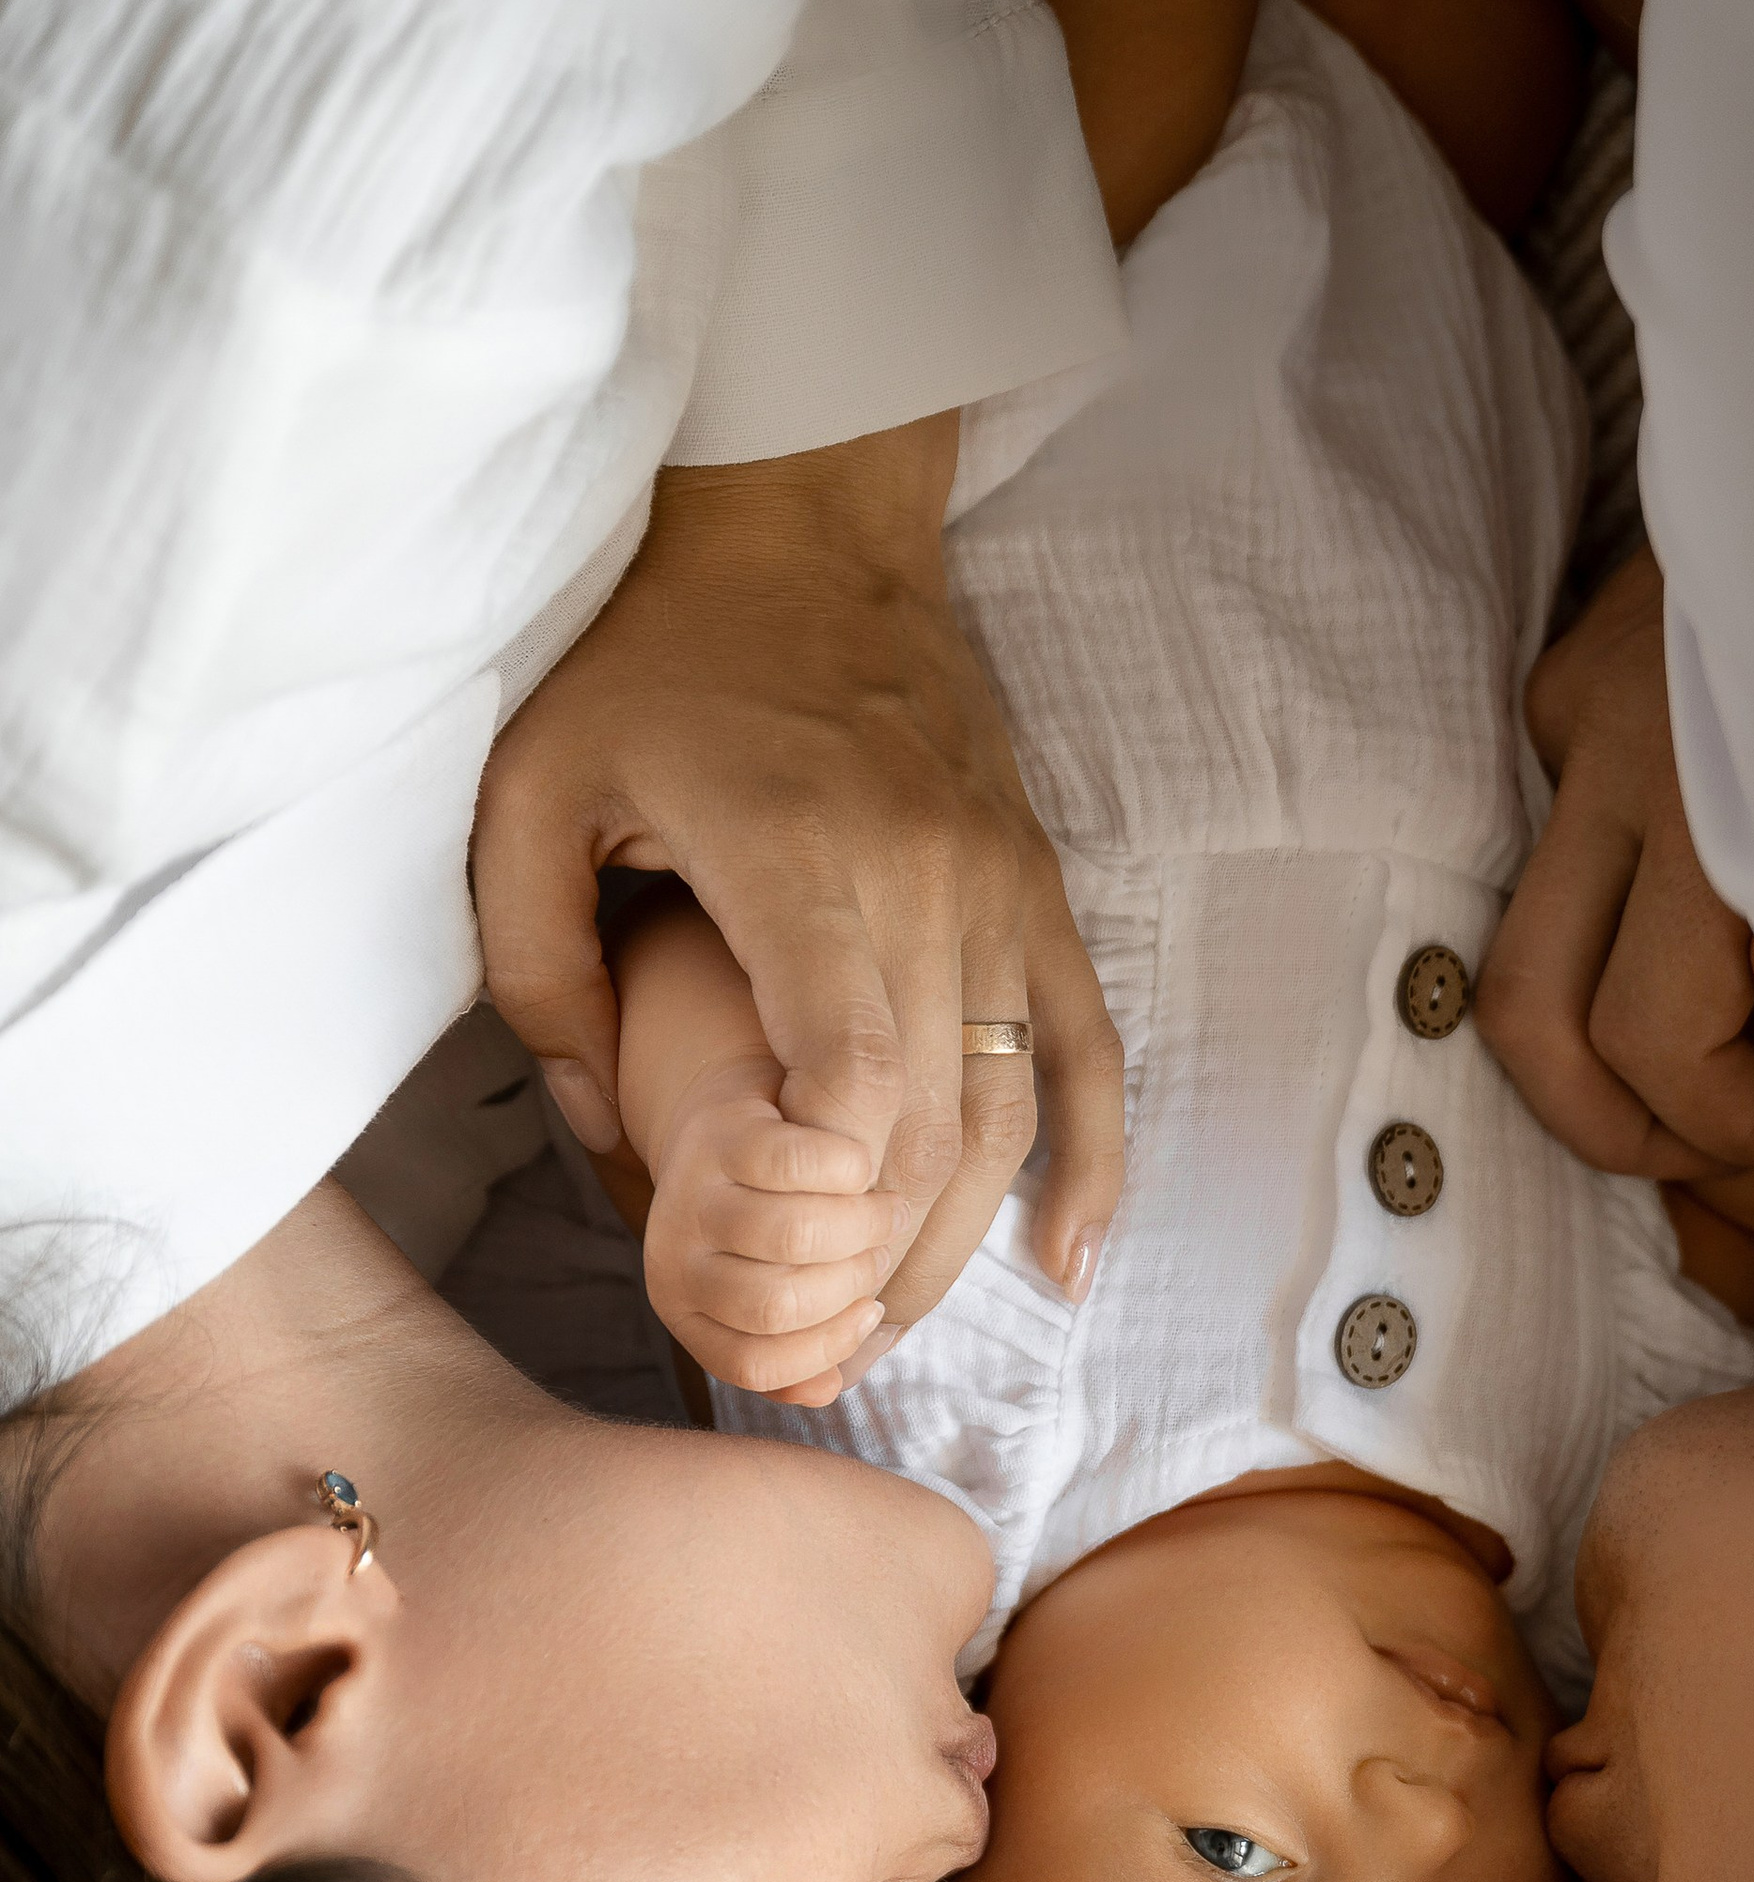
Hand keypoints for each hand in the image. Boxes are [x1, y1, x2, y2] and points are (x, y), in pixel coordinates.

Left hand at [473, 419, 1125, 1358]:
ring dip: (957, 1242)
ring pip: (1013, 1109)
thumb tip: (596, 1128)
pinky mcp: (1036, 886)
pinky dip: (1090, 1163)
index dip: (821, 1196)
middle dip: (872, 1262)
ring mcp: (1002, 885)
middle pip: (937, 1124)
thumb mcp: (535, 792)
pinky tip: (1068, 1263)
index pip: (855, 1076)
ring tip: (887, 1330)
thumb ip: (541, 965)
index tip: (757, 1254)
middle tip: (800, 1353)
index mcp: (805, 858)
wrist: (808, 528)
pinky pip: (1086, 1047)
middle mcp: (931, 880)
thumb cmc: (656, 661)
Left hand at [643, 1052, 908, 1407]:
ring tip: (887, 1212)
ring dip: (861, 1227)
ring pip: (791, 1238)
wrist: (733, 1117)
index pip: (755, 1365)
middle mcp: (673, 1260)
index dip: (828, 1347)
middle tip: (883, 1252)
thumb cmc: (770, 1213)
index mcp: (685, 1312)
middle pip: (775, 1306)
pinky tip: (864, 1167)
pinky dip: (847, 1170)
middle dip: (851, 1285)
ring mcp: (692, 1195)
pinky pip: (796, 1164)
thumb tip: (828, 1390)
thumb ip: (801, 1343)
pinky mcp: (723, 1133)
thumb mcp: (777, 1286)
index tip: (873, 1312)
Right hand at [1478, 549, 1753, 1188]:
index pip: (1700, 1045)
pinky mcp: (1565, 687)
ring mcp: (1595, 725)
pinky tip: (1681, 945)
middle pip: (1565, 1023)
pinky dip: (1596, 937)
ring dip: (1584, 1071)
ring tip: (1677, 1107)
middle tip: (1727, 1155)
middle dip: (1640, 1131)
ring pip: (1519, 965)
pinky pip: (1541, 855)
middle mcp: (1660, 778)